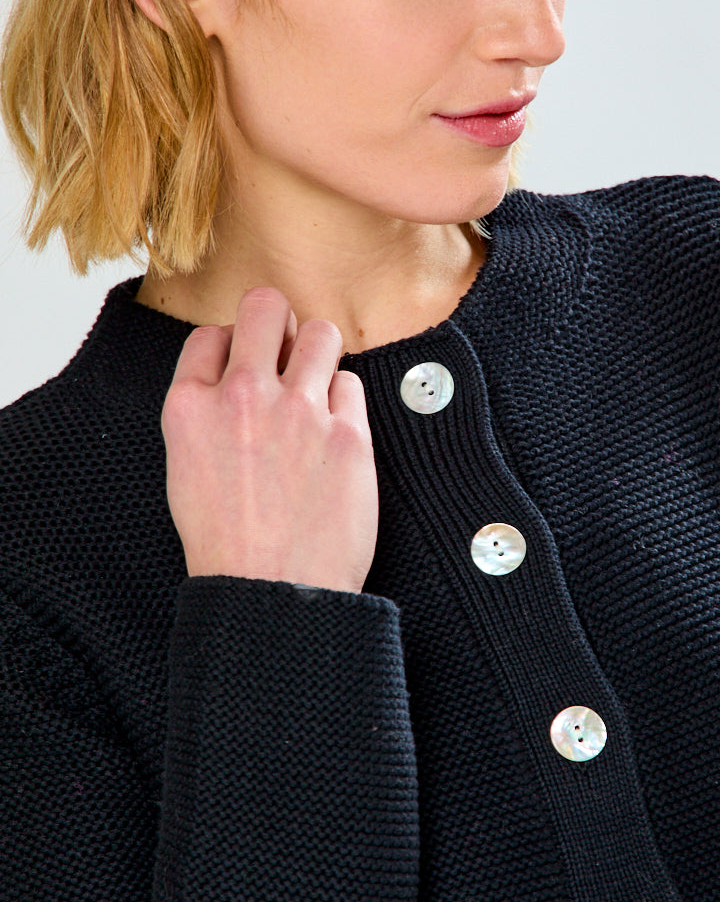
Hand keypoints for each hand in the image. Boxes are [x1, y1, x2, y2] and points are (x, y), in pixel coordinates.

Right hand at [162, 287, 377, 592]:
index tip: (244, 368)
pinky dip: (345, 402)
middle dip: (278, 321)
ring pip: (321, 332)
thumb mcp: (186, 471)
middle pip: (265, 307)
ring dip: (320, 352)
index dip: (231, 346)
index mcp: (190, 408)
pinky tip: (334, 432)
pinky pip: (352, 384)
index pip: (209, 334)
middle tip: (287, 350)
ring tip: (317, 384)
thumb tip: (231, 381)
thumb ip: (204, 416)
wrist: (273, 594)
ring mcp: (298, 412)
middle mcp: (242, 398)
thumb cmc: (228, 546)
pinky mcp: (347, 433)